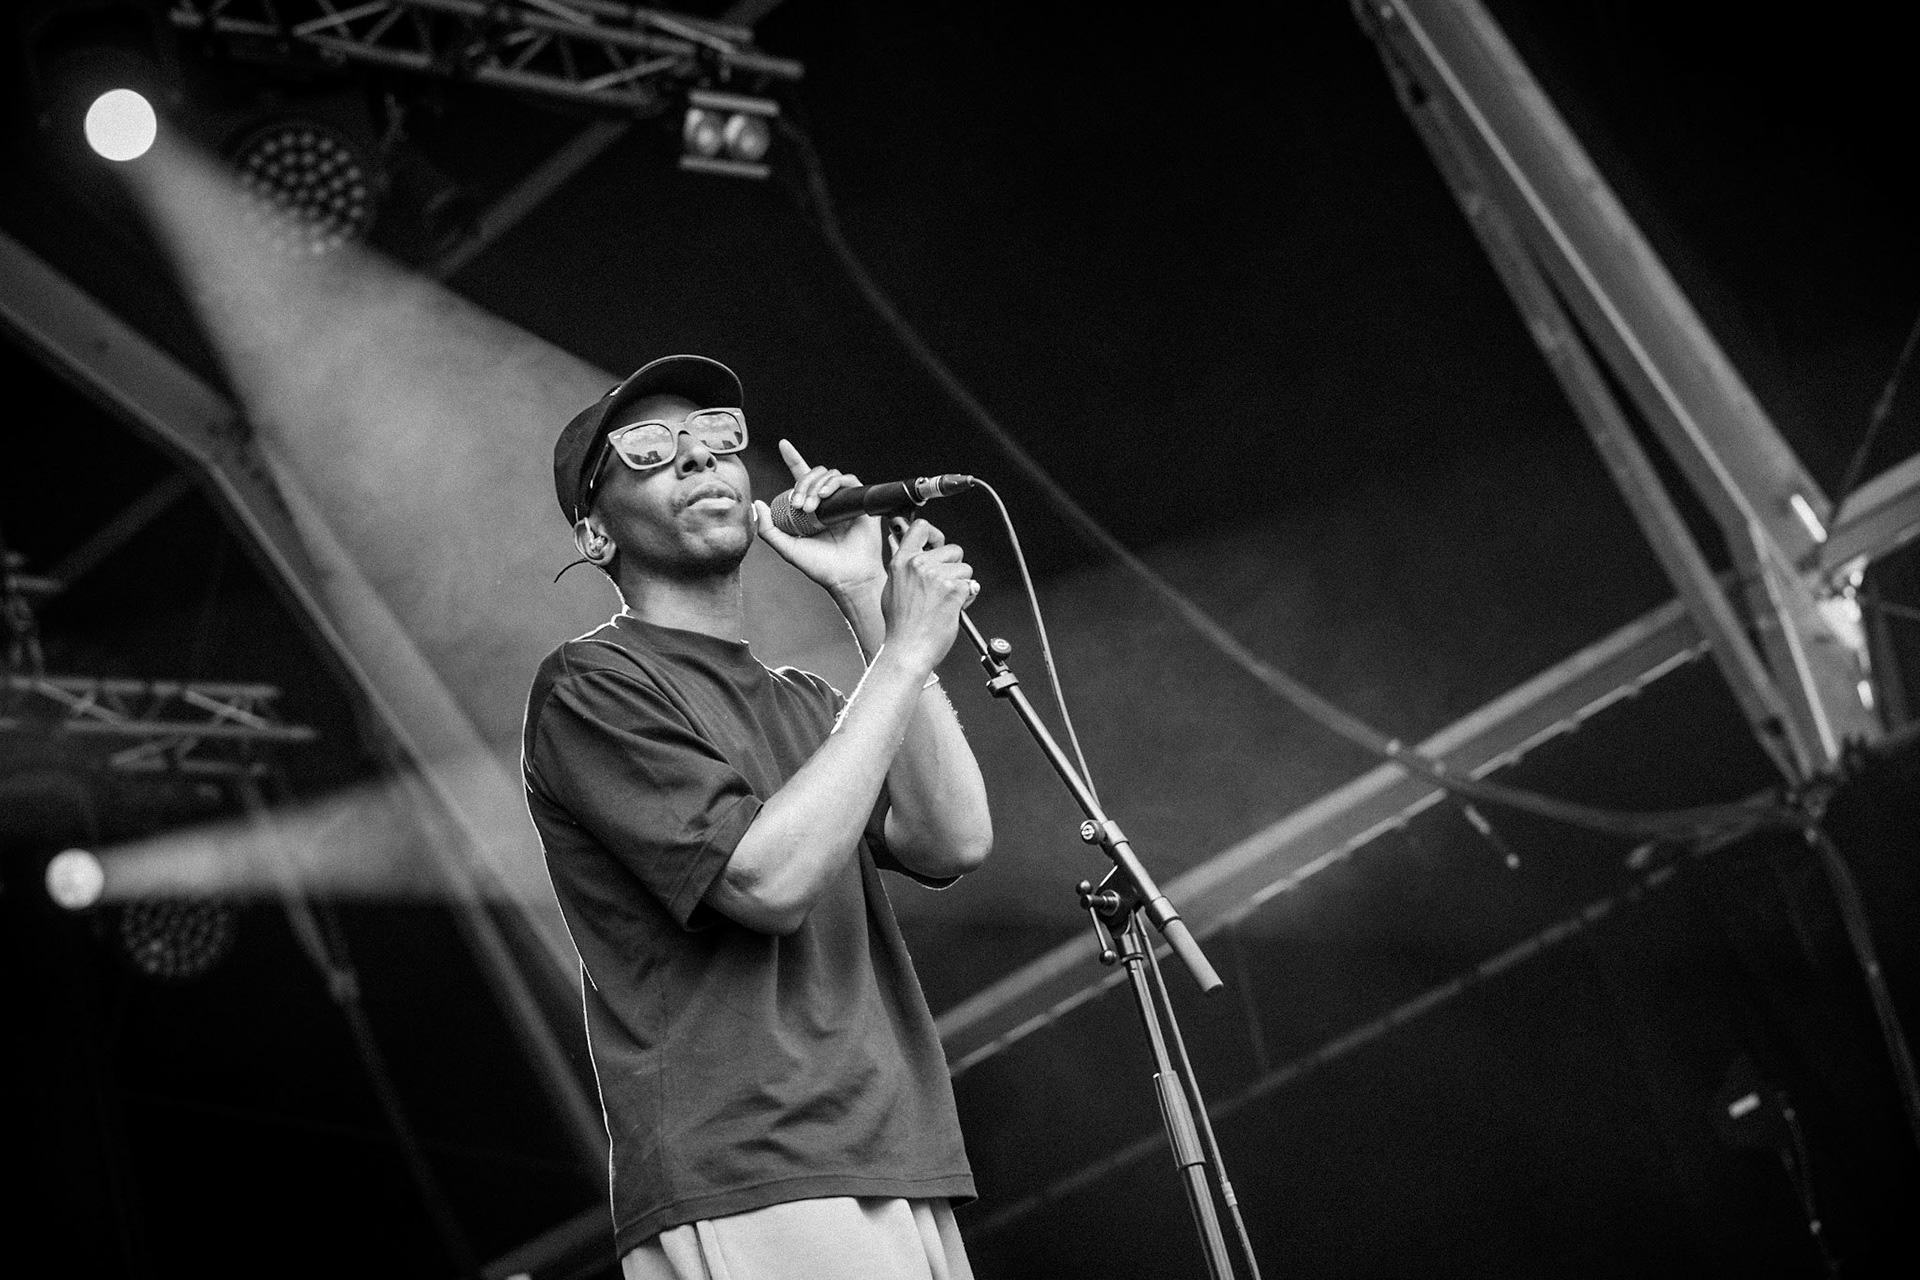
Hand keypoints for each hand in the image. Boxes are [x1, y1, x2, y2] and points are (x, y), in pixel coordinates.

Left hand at [753, 440, 885, 597]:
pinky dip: (834, 483)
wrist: (847, 576)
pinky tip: (827, 496)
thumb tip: (758, 504)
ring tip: (812, 507)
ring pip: (828, 475)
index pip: (801, 477)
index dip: (793, 458)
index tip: (783, 444)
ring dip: (816, 486)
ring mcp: (843, 501)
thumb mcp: (787, 548)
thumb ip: (768, 529)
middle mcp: (827, 502)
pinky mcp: (859, 501)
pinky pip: (847, 480)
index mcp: (810, 509)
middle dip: (802, 484)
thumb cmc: (821, 566)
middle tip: (799, 505)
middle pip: (812, 475)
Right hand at [882, 518, 975, 671]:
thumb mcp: (892, 588)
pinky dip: (967, 597)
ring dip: (962, 584)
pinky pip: (971, 586)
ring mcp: (937, 577)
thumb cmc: (901, 626)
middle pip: (953, 550)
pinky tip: (953, 607)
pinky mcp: (953, 590)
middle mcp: (919, 565)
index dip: (935, 533)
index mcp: (902, 562)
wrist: (908, 649)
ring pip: (965, 569)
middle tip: (943, 586)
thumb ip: (904, 567)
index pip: (921, 528)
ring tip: (945, 600)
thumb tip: (909, 551)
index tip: (938, 544)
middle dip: (954, 567)